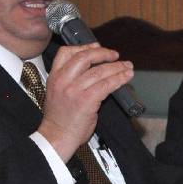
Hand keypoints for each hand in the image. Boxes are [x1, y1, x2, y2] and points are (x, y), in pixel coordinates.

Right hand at [37, 43, 133, 160]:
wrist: (57, 136)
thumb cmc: (60, 118)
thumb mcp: (58, 92)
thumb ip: (72, 79)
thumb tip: (95, 68)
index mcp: (54, 76)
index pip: (66, 52)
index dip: (84, 46)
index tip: (97, 47)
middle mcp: (63, 80)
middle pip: (85, 56)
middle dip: (103, 53)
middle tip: (115, 55)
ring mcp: (74, 90)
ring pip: (100, 71)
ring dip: (117, 67)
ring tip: (127, 67)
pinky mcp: (86, 100)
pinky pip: (106, 85)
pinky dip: (119, 79)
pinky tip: (126, 78)